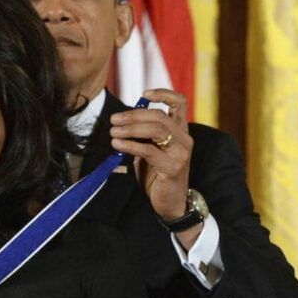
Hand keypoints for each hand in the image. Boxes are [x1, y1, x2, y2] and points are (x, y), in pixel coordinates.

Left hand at [109, 89, 200, 247]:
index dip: (163, 94)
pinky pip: (148, 150)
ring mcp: (181, 152)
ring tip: (113, 132)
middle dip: (133, 115)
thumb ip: (141, 136)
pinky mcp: (173, 166)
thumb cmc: (157, 176)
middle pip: (159, 116)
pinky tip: (117, 145)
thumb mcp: (149, 151)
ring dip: (130, 128)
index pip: (180, 103)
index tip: (144, 93)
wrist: (170, 203)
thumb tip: (120, 122)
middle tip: (113, 120)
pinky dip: (130, 145)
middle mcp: (184, 139)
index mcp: (180, 131)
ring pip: (155, 129)